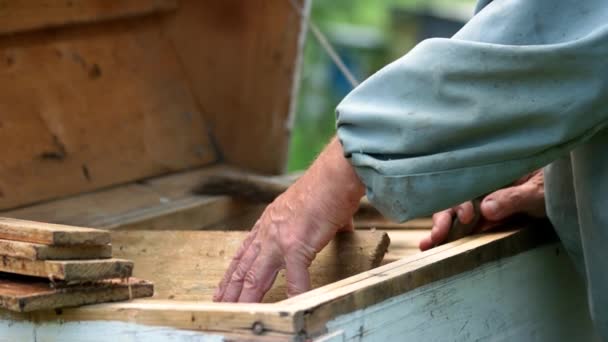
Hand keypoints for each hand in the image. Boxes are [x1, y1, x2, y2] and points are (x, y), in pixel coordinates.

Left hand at [214, 139, 364, 301]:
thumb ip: (322, 221)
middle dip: (230, 288)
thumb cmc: (330, 186)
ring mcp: (280, 239)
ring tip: (236, 313)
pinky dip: (293, 297)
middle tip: (219, 305)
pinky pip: (294, 280)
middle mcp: (269, 230)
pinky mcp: (297, 245)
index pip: (245, 250)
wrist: (336, 174)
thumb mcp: (315, 206)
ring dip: (246, 298)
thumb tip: (342, 224)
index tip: (225, 284)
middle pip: (243, 267)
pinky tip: (290, 310)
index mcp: (271, 220)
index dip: (234, 270)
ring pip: (255, 276)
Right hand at [419, 170, 544, 250]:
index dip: (461, 201)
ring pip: (456, 216)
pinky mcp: (489, 221)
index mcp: (491, 175)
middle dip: (442, 219)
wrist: (567, 195)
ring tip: (428, 246)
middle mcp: (483, 189)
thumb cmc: (553, 185)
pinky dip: (451, 237)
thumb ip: (514, 197)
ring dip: (441, 230)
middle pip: (454, 201)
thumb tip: (485, 209)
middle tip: (436, 237)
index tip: (467, 217)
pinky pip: (467, 228)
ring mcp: (485, 205)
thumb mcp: (538, 191)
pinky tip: (436, 246)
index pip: (466, 186)